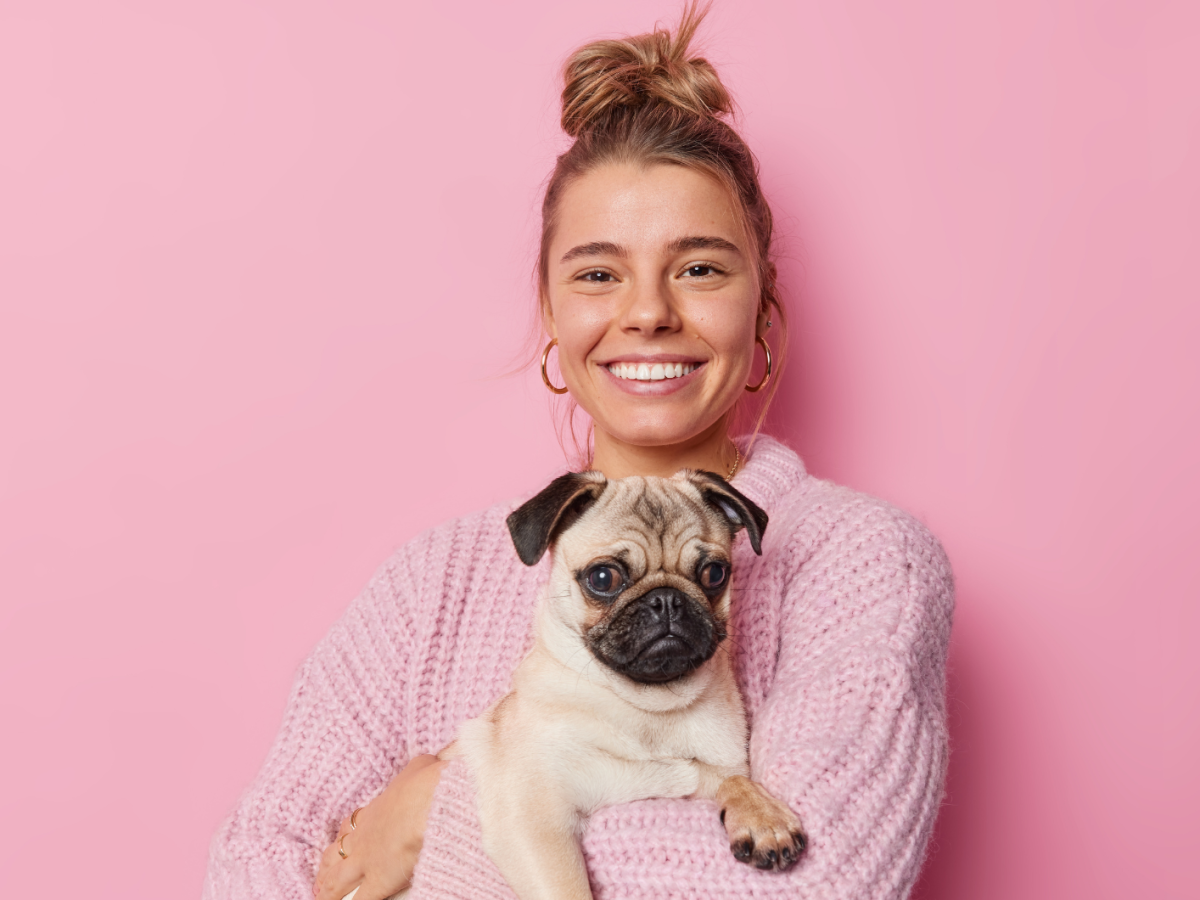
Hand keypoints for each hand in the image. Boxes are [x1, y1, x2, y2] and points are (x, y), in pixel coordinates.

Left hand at [313, 754, 448, 899]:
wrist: (431, 800)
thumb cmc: (427, 783)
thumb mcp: (421, 767)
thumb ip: (417, 769)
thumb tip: (426, 763)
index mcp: (373, 811)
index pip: (351, 826)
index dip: (344, 837)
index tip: (339, 843)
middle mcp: (363, 836)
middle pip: (336, 854)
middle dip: (326, 868)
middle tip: (319, 880)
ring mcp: (367, 860)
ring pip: (338, 880)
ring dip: (328, 891)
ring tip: (320, 897)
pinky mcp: (379, 881)